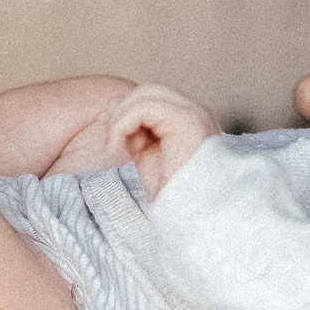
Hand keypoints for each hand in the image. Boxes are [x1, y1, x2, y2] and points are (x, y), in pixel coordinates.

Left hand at [109, 83, 219, 197]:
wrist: (191, 219)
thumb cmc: (173, 196)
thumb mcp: (148, 155)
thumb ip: (137, 131)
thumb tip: (114, 105)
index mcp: (193, 121)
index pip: (155, 97)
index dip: (128, 111)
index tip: (112, 138)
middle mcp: (199, 113)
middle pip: (150, 90)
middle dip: (122, 110)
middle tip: (110, 141)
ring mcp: (195, 114)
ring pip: (146, 94)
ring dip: (120, 118)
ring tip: (114, 146)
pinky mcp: (185, 120)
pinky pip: (143, 108)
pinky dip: (122, 124)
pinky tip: (116, 146)